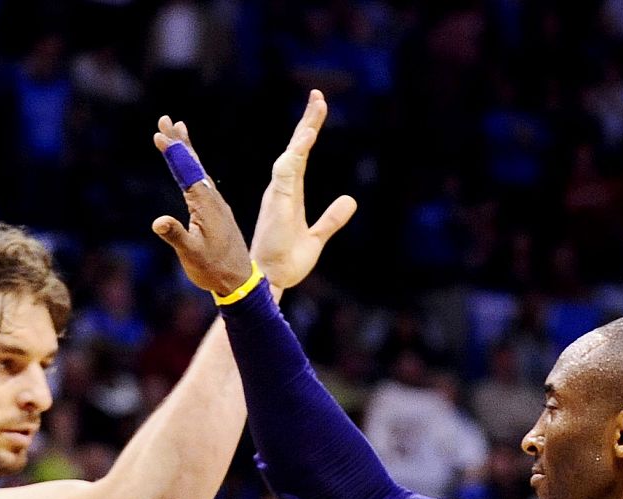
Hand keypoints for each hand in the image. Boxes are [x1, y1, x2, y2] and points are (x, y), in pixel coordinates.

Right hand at [151, 117, 253, 296]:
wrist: (240, 282)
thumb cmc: (214, 269)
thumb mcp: (191, 254)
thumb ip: (175, 235)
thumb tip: (158, 222)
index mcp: (205, 204)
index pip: (186, 171)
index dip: (173, 151)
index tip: (160, 133)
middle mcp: (212, 200)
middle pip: (193, 164)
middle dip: (179, 142)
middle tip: (166, 119)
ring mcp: (216, 206)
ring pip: (199, 172)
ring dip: (187, 153)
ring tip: (179, 135)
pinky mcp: (218, 214)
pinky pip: (204, 184)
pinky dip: (195, 171)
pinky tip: (192, 171)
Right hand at [251, 89, 357, 289]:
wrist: (272, 279)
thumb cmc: (287, 261)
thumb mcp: (317, 237)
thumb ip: (332, 219)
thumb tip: (350, 201)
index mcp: (291, 193)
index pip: (302, 156)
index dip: (309, 132)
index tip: (319, 109)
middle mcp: (283, 188)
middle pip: (297, 147)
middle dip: (308, 121)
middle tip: (318, 95)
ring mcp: (279, 192)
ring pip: (293, 153)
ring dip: (305, 130)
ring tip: (317, 106)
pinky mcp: (277, 200)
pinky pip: (287, 170)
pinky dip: (297, 152)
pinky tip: (308, 136)